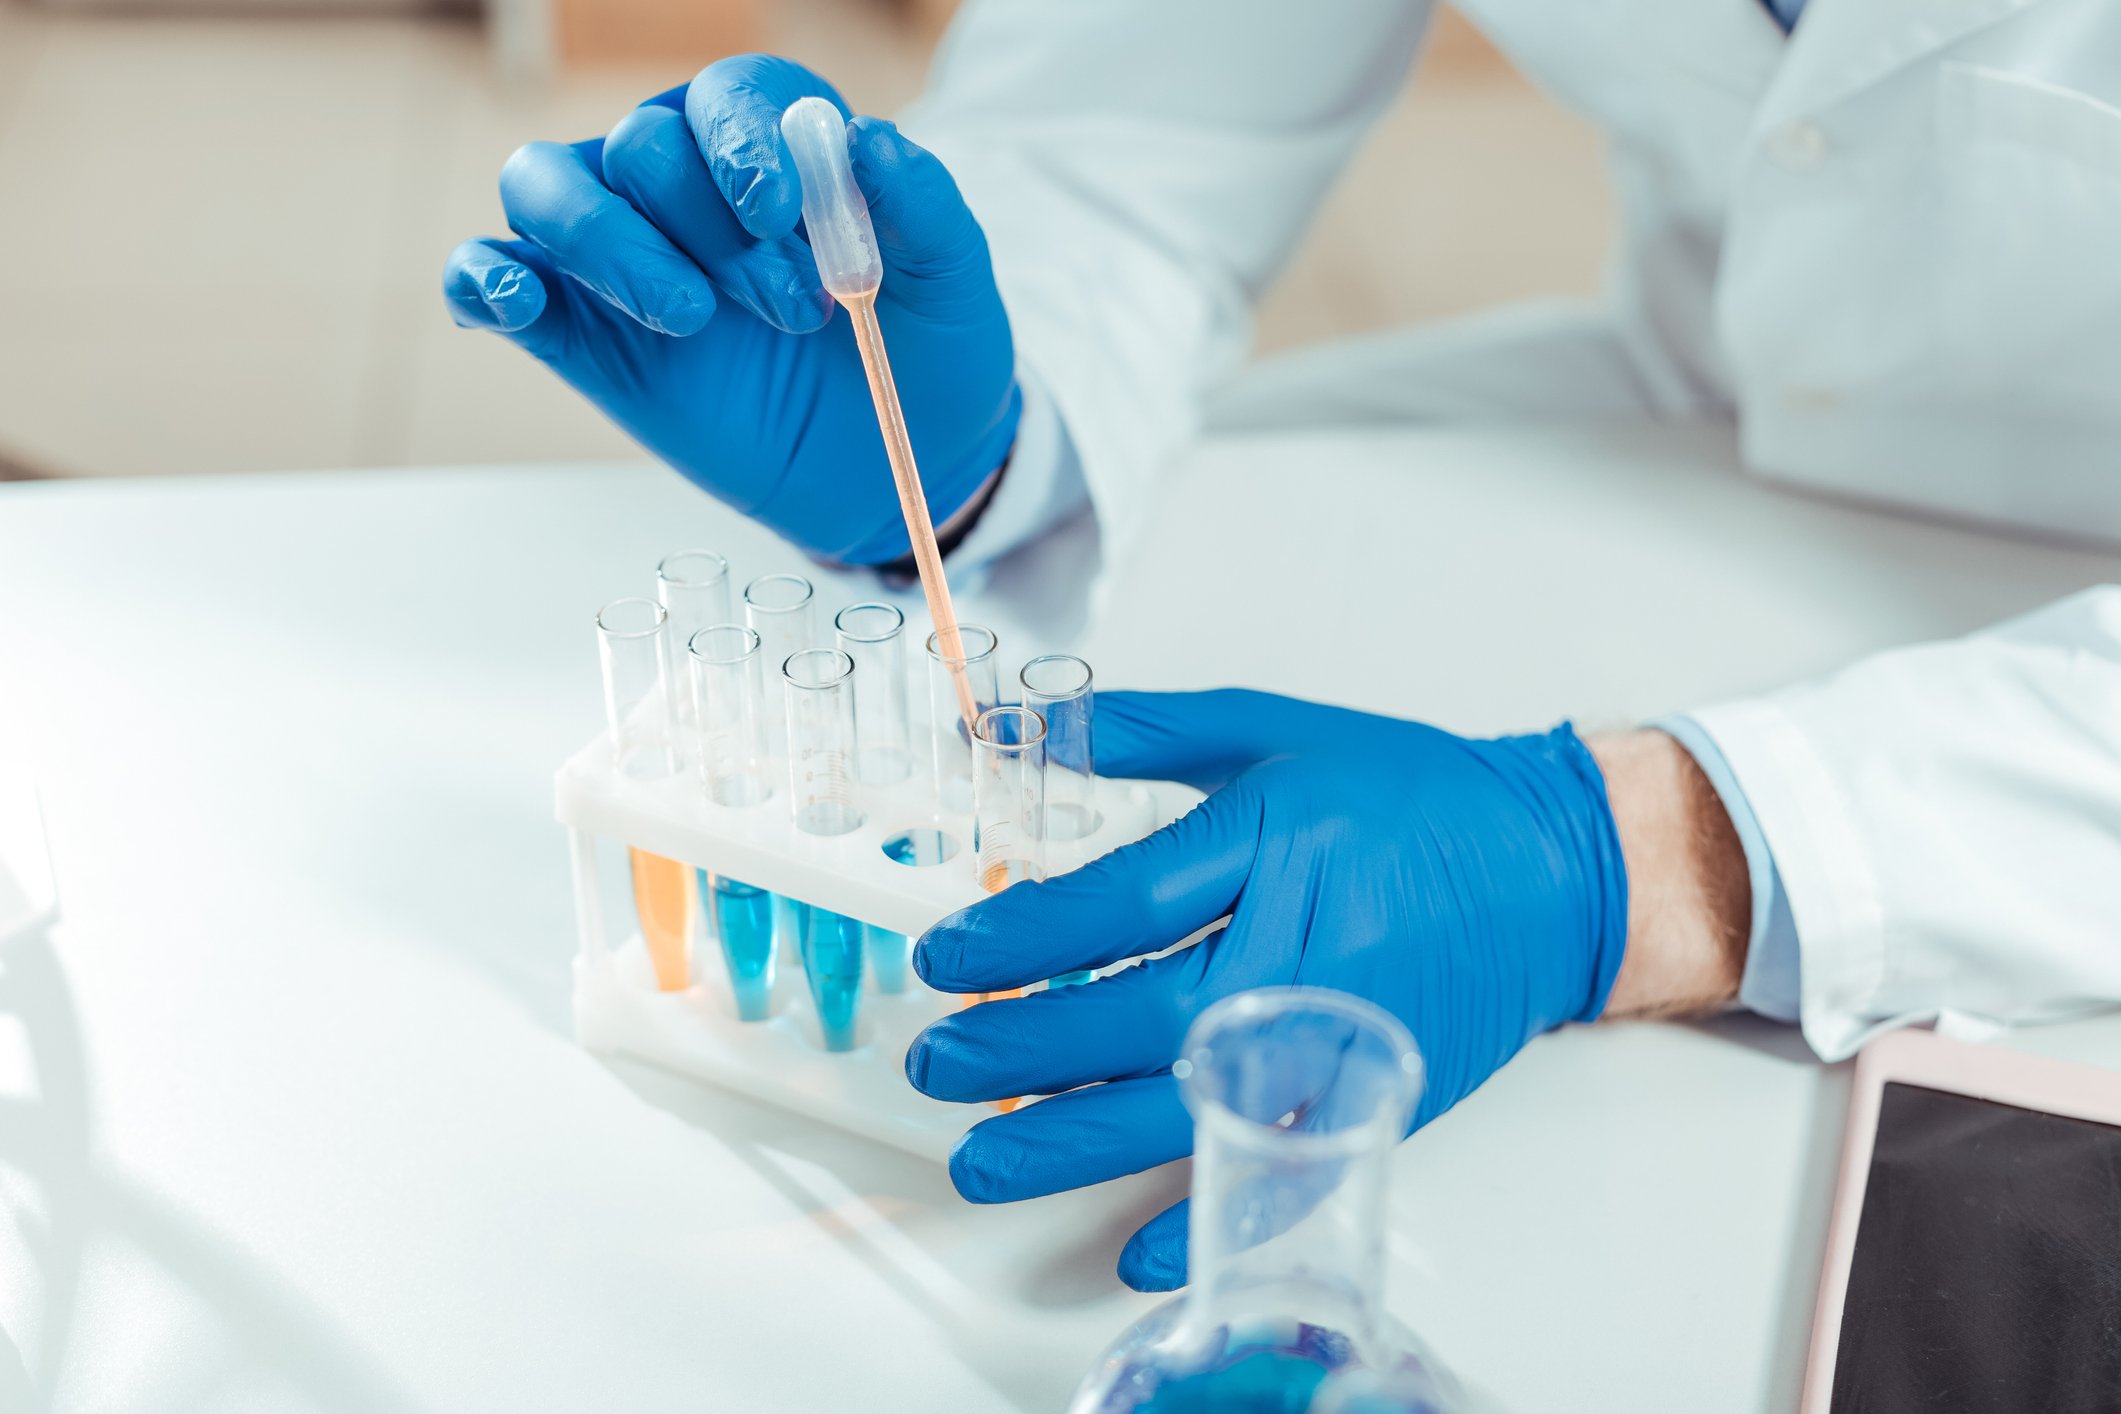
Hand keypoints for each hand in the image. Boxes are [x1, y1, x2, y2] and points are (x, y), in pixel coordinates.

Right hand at [441, 55, 1018, 563]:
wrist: (894, 463)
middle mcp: (678, 184)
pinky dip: (487, 278)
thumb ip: (920, 204)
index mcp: (765, 145)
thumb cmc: (921, 353)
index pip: (726, 95)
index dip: (742, 140)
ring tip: (689, 317)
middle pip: (639, 148)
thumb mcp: (951, 279)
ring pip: (544, 187)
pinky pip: (484, 275)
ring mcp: (616, 255)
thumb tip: (869, 142)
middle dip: (709, 226)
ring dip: (607, 243)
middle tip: (793, 311)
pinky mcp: (576, 332)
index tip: (778, 208)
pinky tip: (520, 301)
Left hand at [902, 689, 1635, 1290]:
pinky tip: (1131, 1250)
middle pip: (1139, 1015)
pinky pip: (1282, 1170)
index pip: (1120, 902)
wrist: (1554, 871)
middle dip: (1021, 1049)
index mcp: (1277, 841)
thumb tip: (1019, 727)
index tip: (945, 958)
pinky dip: (1209, 1217)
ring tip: (981, 1160)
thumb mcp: (1276, 728)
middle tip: (935, 1063)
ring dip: (1074, 1143)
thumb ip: (1147, 729)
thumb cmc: (1411, 796)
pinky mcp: (1374, 1094)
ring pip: (1192, 1105)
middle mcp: (1305, 943)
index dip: (1019, 939)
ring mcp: (1341, 1032)